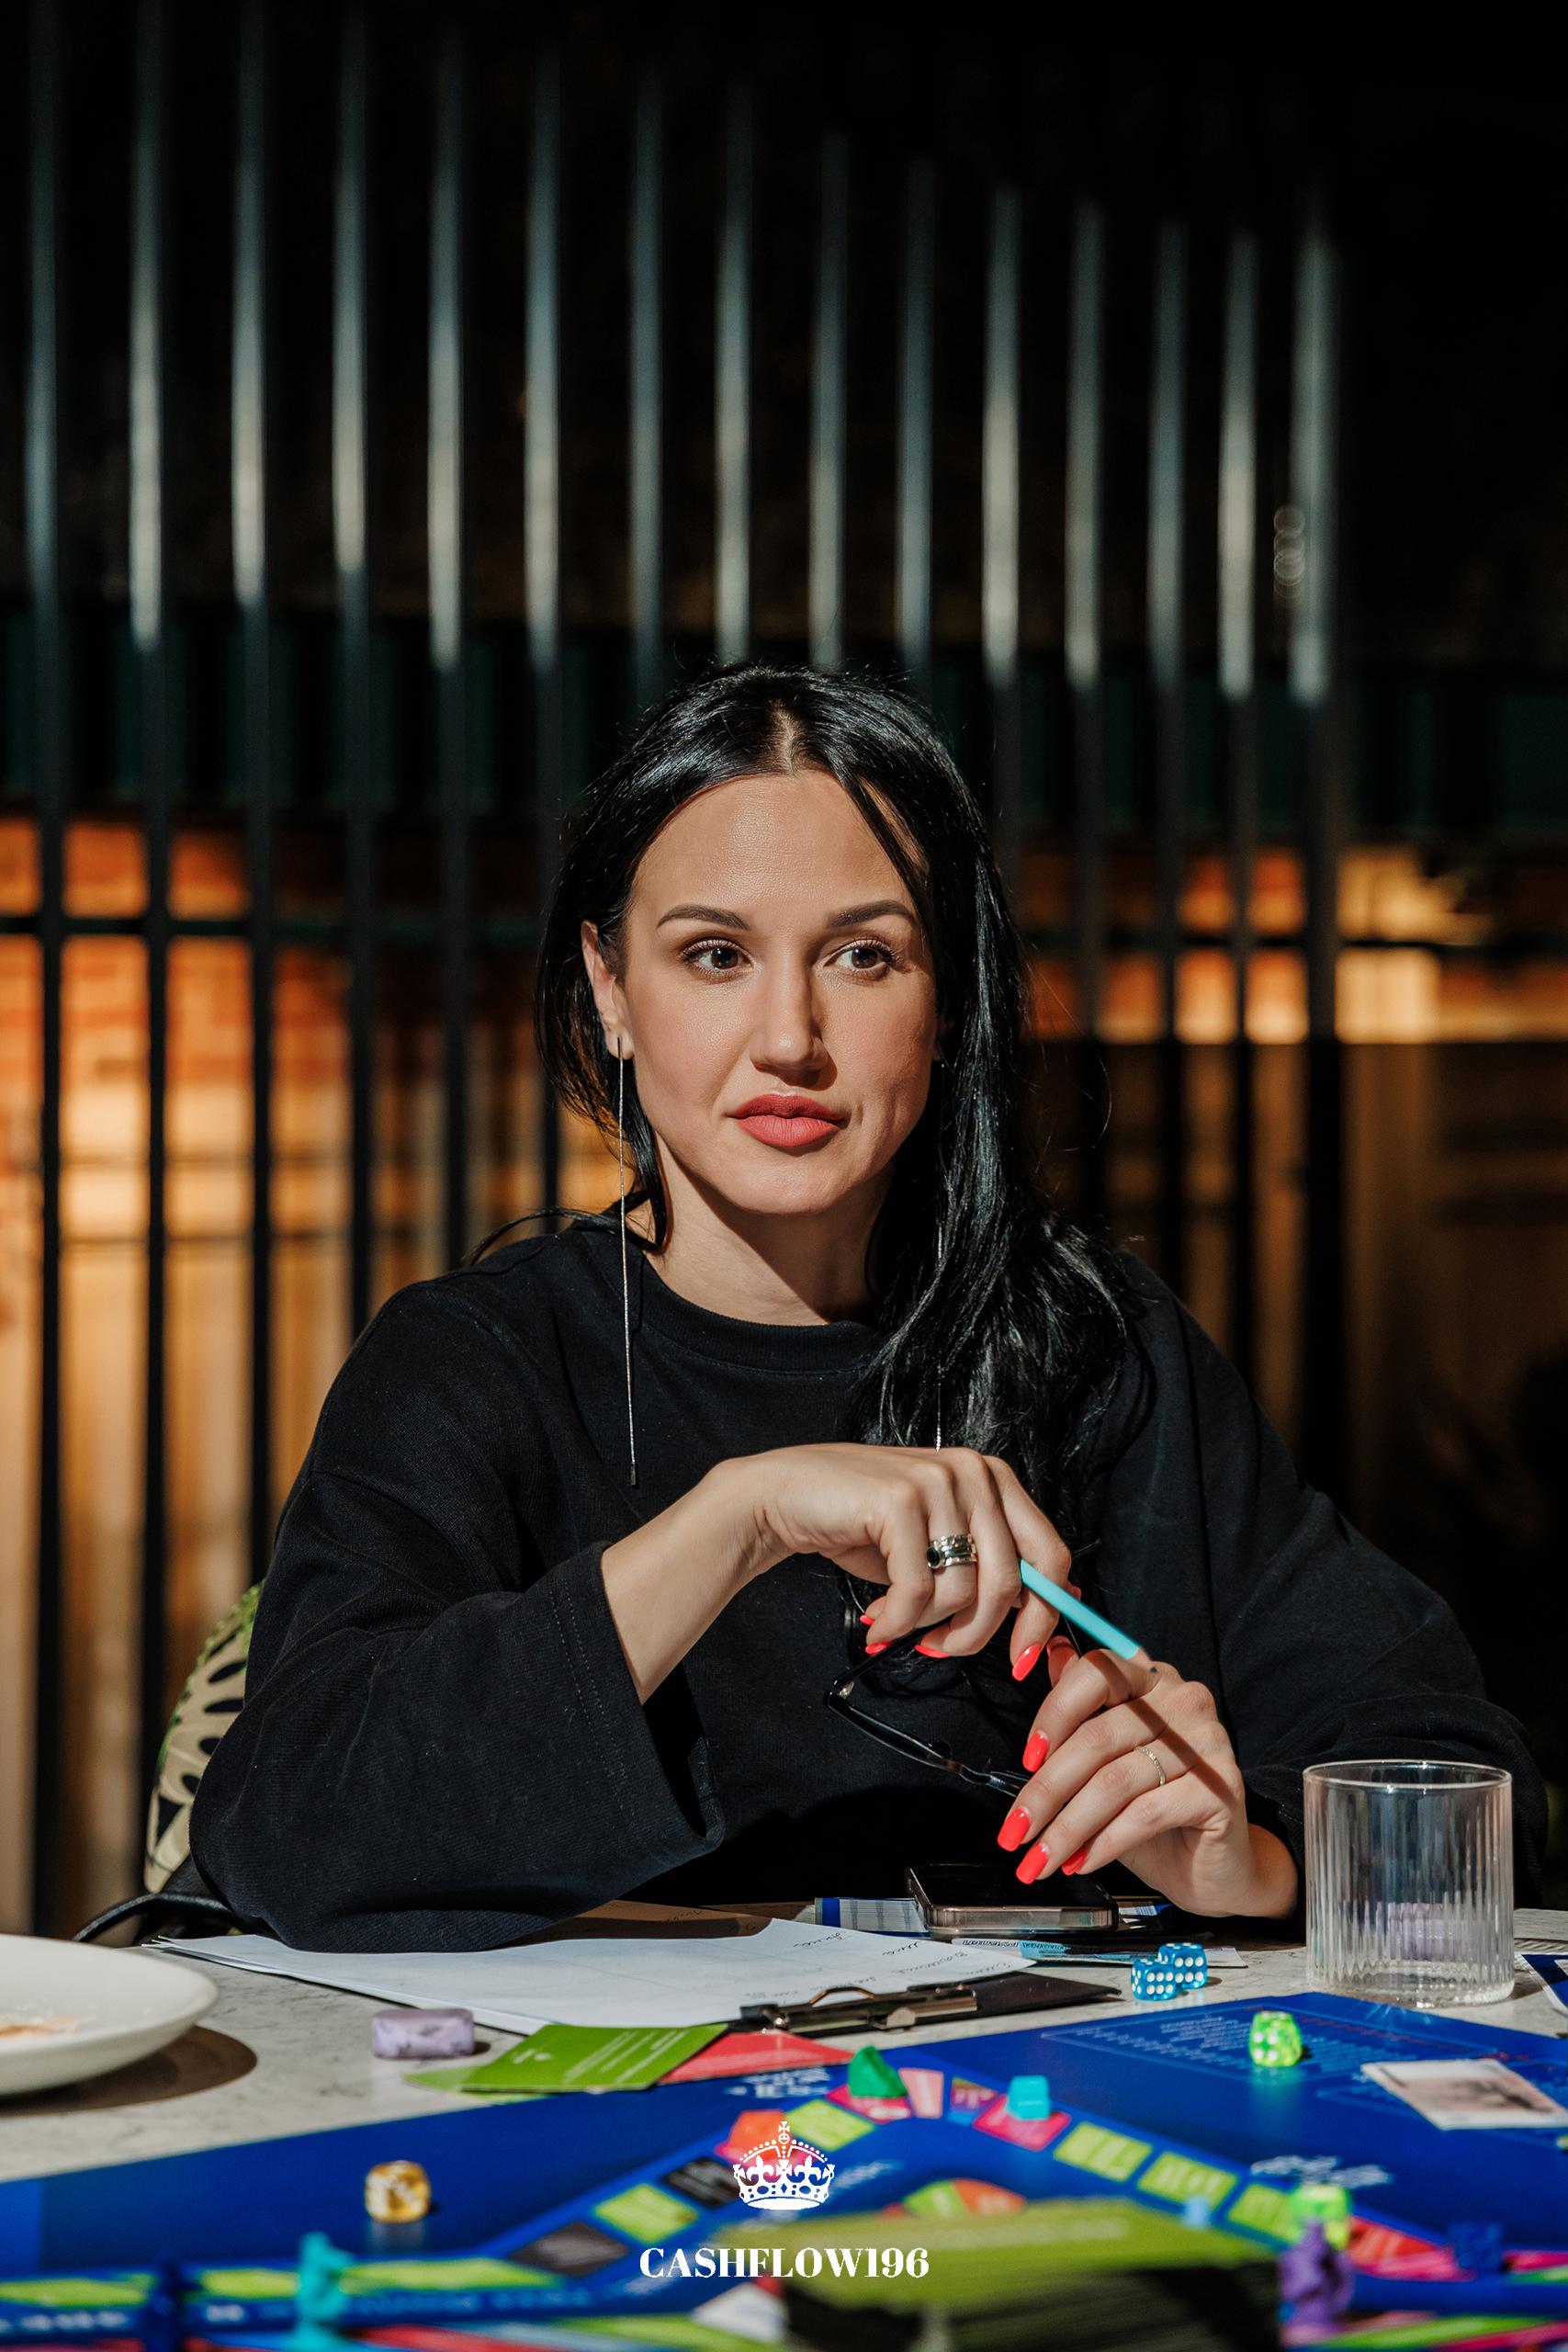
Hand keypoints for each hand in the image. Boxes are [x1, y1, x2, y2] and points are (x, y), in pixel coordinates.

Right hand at [736, 1442, 1073, 1677]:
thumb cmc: (865, 1525)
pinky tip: (879, 1621)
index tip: (1022, 1658)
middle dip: (977, 1634)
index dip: (1043, 1617)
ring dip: (926, 1627)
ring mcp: (937, 1482)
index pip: (1051, 1556)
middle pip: (1010, 1583)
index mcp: (994, 1479)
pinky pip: (917, 1592)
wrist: (789, 1496)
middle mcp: (974, 1473)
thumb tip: (1051, 1612)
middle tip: (942, 1648)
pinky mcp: (900, 1501)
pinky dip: (898, 1622)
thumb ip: (990, 1566)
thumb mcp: (940, 1543)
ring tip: (897, 1620)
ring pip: (962, 1592)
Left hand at [997, 1637, 1298, 1918]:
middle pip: (1097, 1736)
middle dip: (1047, 1790)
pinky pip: (1145, 1814)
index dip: (1053, 1715)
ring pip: (1115, 1782)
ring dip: (1068, 1827)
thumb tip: (1043, 1654)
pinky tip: (1082, 1862)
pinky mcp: (1220, 1787)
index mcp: (1152, 1679)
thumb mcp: (1105, 1762)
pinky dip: (1104, 1843)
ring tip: (1041, 1858)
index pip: (1095, 1674)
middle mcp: (1184, 1699)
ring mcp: (1207, 1741)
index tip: (1026, 1760)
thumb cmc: (1153, 1812)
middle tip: (1016, 1830)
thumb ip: (1080, 1712)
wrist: (1212, 1867)